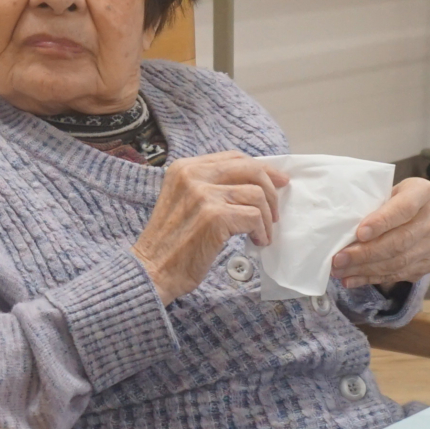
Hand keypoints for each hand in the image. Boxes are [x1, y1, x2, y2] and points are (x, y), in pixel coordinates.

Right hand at [131, 152, 288, 300]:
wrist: (152, 270)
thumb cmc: (171, 242)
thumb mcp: (183, 201)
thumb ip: (210, 186)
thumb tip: (255, 182)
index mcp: (184, 168)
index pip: (234, 157)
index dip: (261, 169)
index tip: (277, 182)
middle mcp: (192, 176)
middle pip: (251, 170)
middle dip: (271, 191)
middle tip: (275, 213)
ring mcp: (203, 195)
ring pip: (257, 195)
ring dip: (267, 218)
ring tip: (261, 234)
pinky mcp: (215, 217)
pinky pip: (255, 217)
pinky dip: (261, 232)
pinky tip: (256, 242)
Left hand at [331, 177, 429, 288]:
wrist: (419, 214)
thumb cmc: (393, 200)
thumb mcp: (385, 192)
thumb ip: (371, 206)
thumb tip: (341, 230)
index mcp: (423, 192)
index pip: (404, 208)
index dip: (382, 221)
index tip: (359, 233)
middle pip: (400, 241)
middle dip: (366, 253)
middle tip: (339, 259)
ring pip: (398, 262)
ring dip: (365, 269)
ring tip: (340, 271)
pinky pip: (398, 274)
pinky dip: (371, 278)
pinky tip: (352, 279)